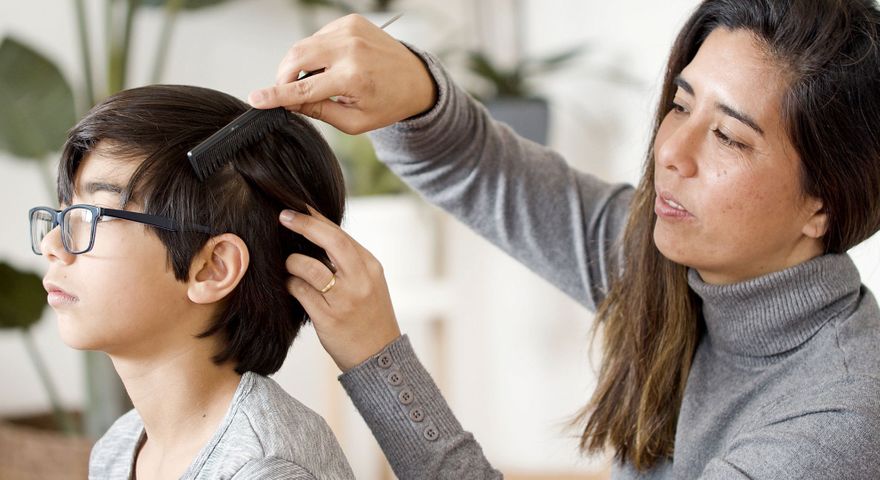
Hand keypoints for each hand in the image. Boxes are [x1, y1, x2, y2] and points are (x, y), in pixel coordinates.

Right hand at [249, 14, 436, 134]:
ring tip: (318, 81)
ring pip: (304, 45)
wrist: (416, 80)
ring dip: (300, 64)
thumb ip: (318, 111)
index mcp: (352, 78)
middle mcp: (350, 49)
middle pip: (296, 58)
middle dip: (284, 77)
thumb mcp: (354, 121)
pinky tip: (332, 65)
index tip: (256, 98)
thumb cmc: (388, 104)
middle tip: (287, 92)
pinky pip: (318, 36)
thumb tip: (288, 103)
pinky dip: (316, 52)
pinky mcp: (351, 21)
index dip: (276, 95)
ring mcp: (350, 31)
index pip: (303, 88)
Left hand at [279, 207, 400, 371]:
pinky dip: (290, 285)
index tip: (295, 207)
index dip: (315, 217)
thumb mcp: (368, 282)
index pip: (340, 232)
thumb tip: (314, 231)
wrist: (379, 357)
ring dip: (292, 263)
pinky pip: (299, 292)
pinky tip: (289, 286)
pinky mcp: (328, 318)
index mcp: (369, 266)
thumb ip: (347, 260)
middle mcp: (360, 280)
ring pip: (307, 267)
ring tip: (289, 266)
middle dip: (303, 224)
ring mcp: (345, 299)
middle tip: (282, 216)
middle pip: (330, 240)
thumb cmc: (369, 316)